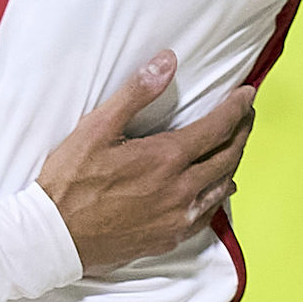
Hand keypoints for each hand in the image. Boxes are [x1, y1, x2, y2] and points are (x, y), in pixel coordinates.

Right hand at [37, 52, 254, 270]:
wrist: (55, 239)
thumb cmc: (70, 183)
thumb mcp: (96, 128)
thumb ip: (136, 94)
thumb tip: (167, 62)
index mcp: (166, 158)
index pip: (218, 127)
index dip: (237, 107)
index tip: (248, 94)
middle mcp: (180, 189)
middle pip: (227, 155)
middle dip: (241, 131)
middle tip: (246, 115)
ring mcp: (177, 217)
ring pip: (221, 185)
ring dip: (233, 161)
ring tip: (235, 145)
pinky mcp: (168, 237)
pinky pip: (207, 215)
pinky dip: (218, 195)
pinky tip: (220, 189)